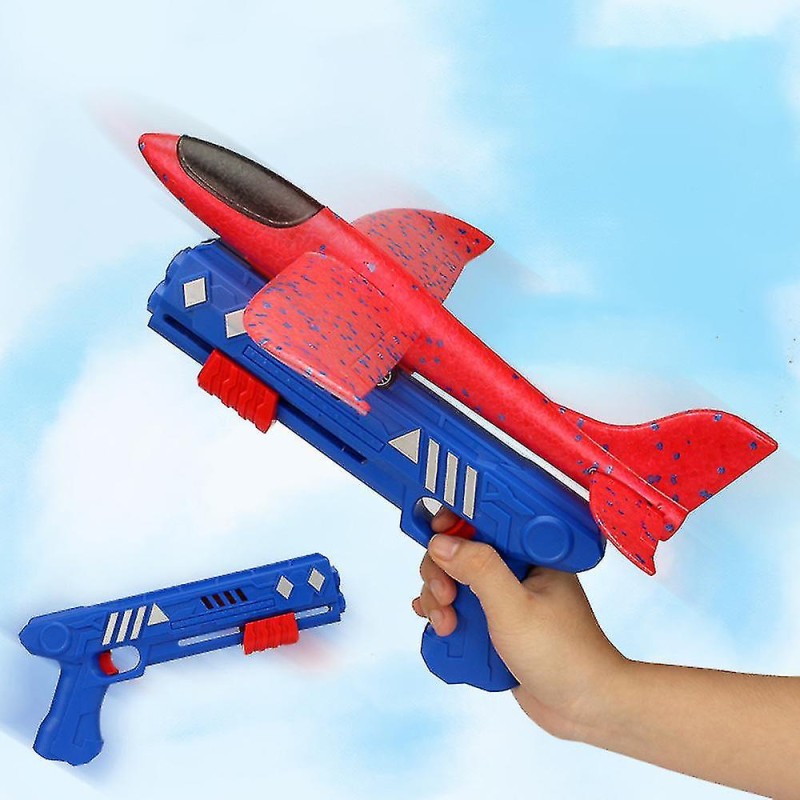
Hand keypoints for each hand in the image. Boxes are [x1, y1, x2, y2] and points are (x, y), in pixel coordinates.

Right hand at [412, 508, 626, 739]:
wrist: (585, 708)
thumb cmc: (563, 656)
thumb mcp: (515, 608)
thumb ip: (479, 570)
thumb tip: (440, 542)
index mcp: (531, 554)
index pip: (485, 523)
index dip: (454, 527)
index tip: (434, 541)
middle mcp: (517, 571)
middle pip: (461, 554)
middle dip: (442, 575)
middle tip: (445, 599)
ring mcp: (506, 599)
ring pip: (456, 583)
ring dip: (439, 600)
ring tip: (446, 627)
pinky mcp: (497, 625)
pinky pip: (462, 611)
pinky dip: (445, 617)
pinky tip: (436, 627)